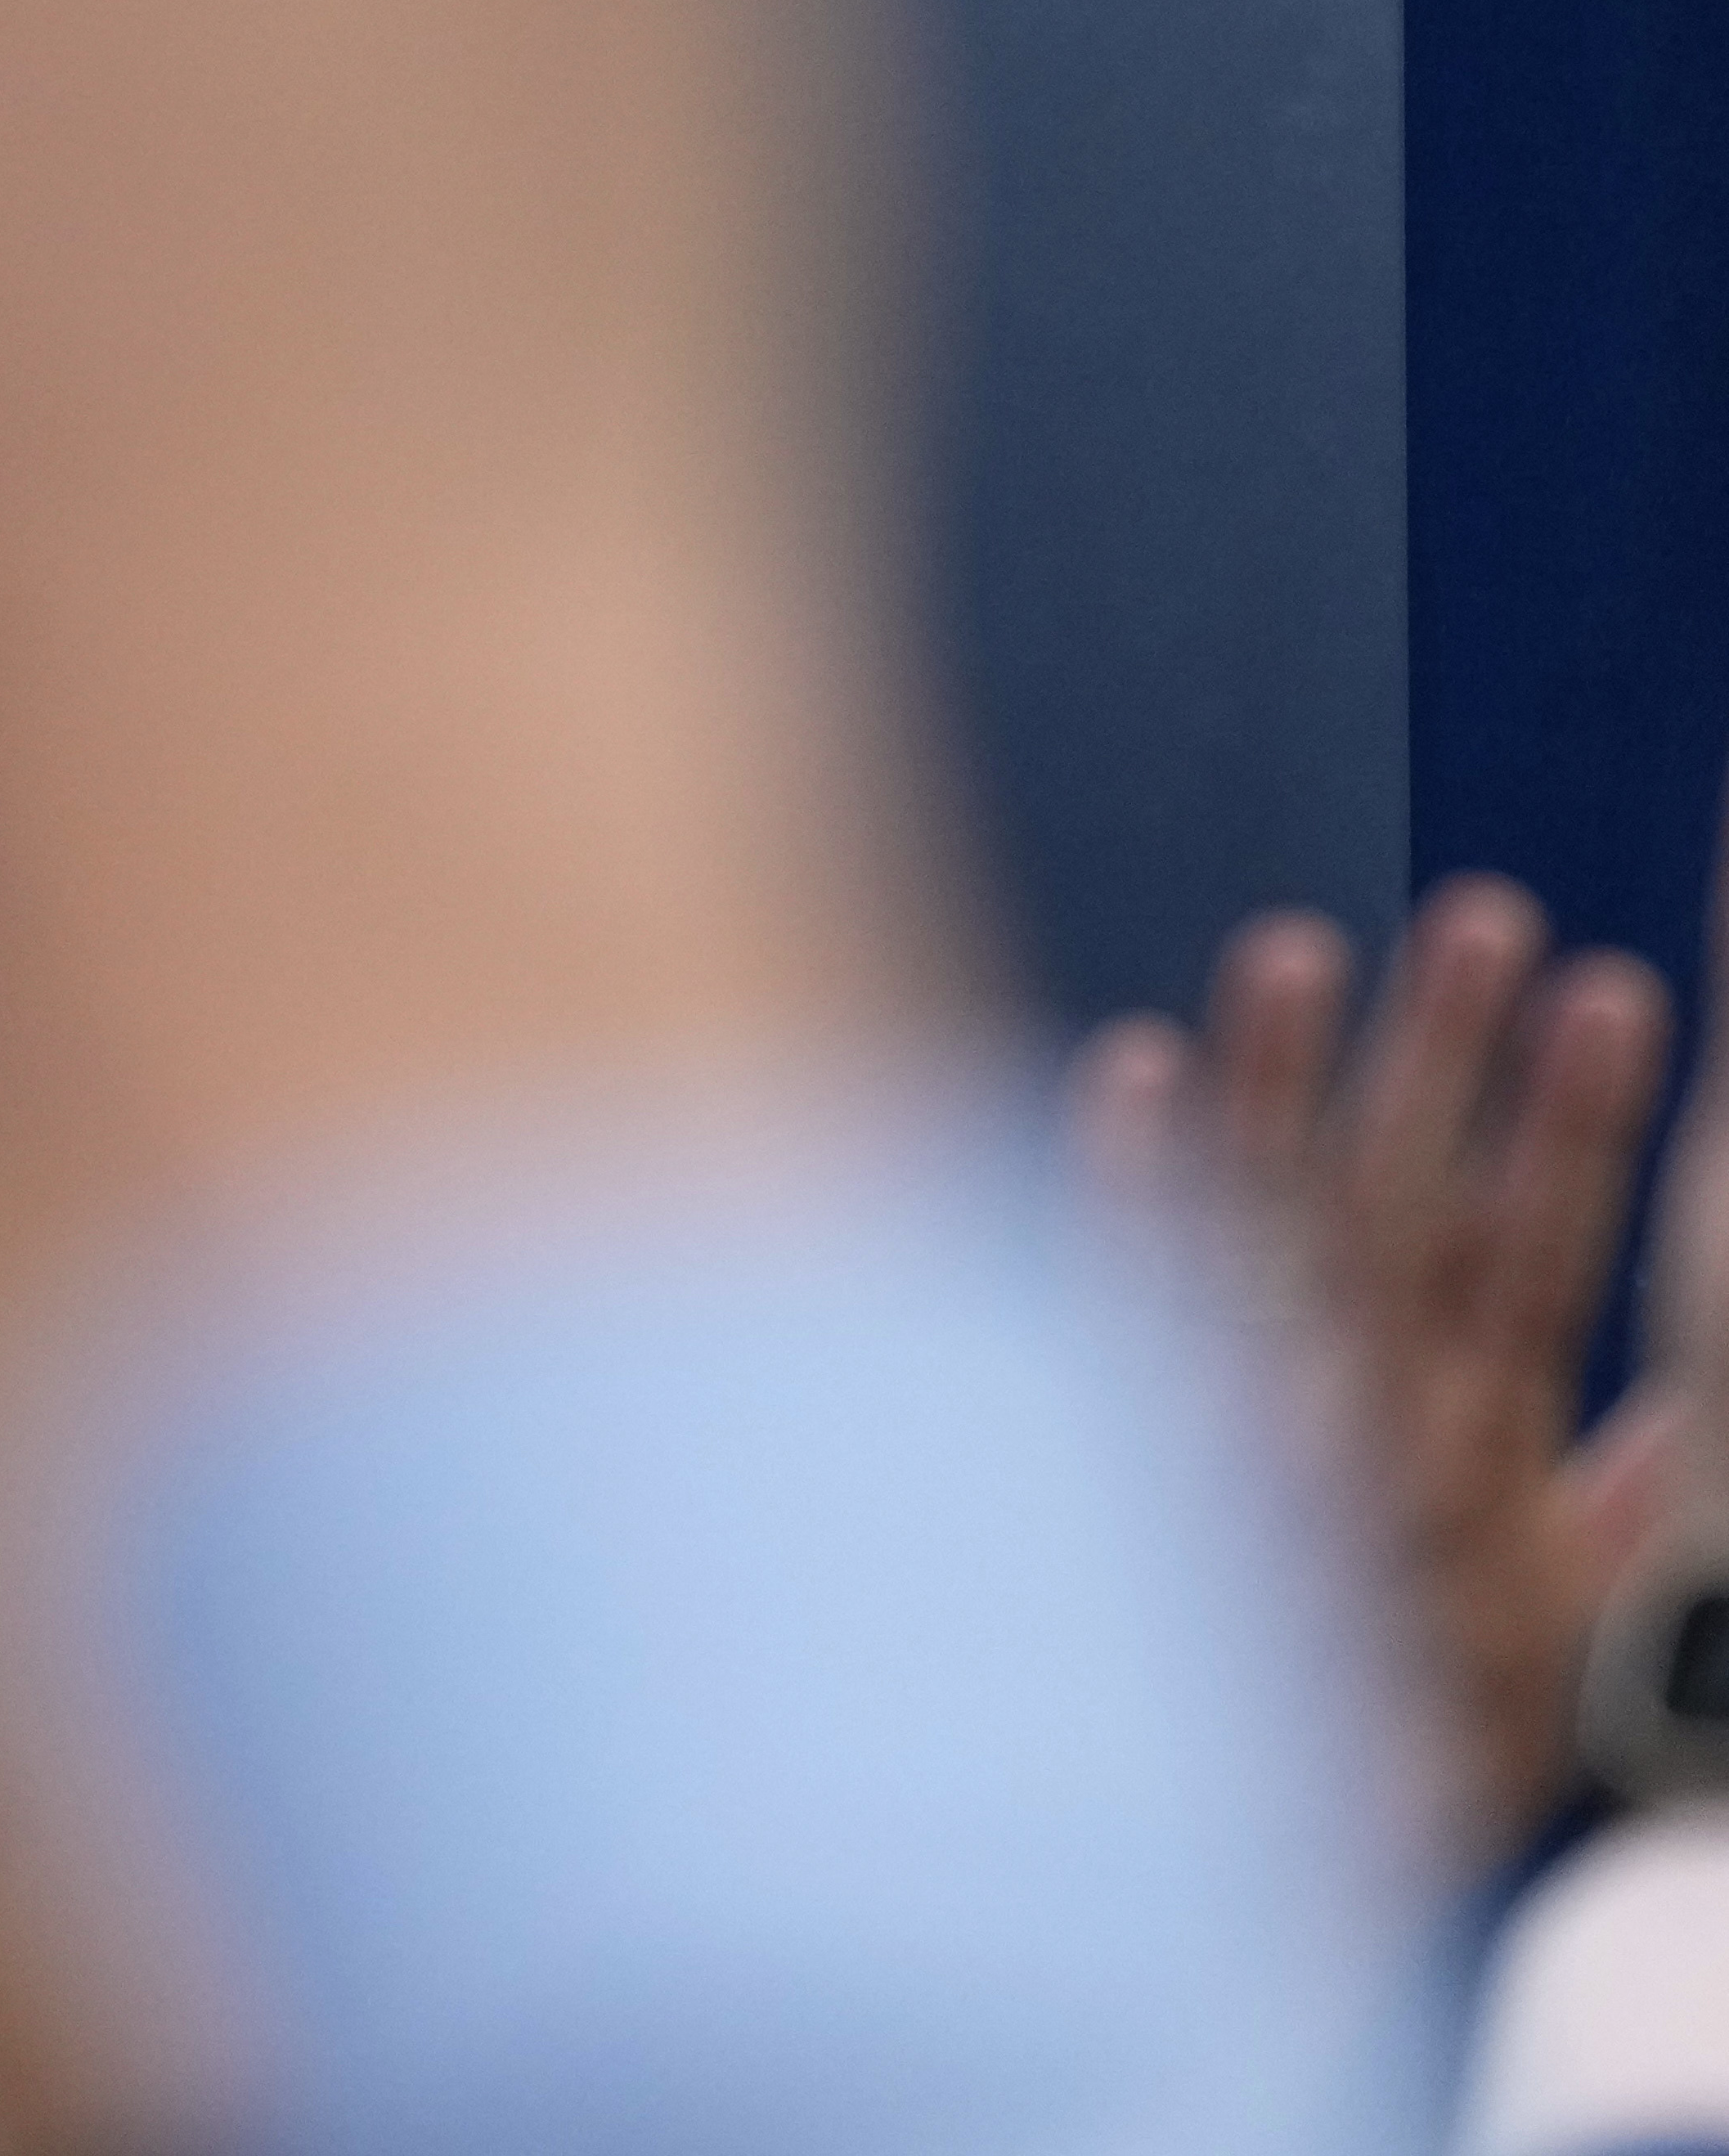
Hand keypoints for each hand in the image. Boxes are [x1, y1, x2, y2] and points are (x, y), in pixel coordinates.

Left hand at [1070, 881, 1674, 1867]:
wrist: (1219, 1858)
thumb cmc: (1407, 1737)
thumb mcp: (1556, 1653)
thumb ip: (1618, 1522)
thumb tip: (1675, 1413)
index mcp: (1478, 1474)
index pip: (1546, 1265)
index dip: (1584, 1125)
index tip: (1619, 986)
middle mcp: (1352, 1436)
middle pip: (1404, 1212)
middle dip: (1449, 1057)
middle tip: (1484, 915)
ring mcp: (1220, 1428)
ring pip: (1250, 1223)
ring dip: (1275, 1080)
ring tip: (1299, 946)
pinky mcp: (1103, 1439)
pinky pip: (1104, 1288)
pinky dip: (1117, 1179)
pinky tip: (1126, 1066)